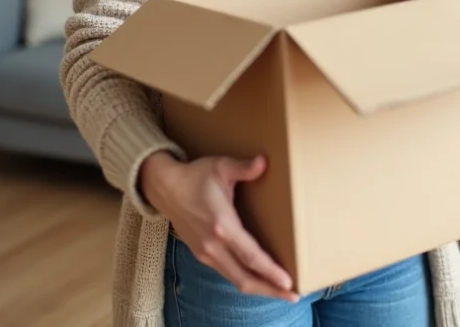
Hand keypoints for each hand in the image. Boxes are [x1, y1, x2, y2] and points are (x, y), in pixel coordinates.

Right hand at [140, 152, 297, 302]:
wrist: (165, 188)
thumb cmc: (195, 176)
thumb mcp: (221, 166)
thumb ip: (244, 167)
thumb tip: (264, 162)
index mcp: (222, 224)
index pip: (250, 256)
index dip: (270, 271)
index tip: (288, 282)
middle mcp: (213, 245)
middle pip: (244, 278)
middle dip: (270, 289)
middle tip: (293, 296)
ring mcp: (205, 253)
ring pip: (235, 279)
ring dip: (259, 287)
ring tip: (280, 291)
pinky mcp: (201, 255)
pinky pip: (227, 273)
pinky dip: (245, 279)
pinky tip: (259, 279)